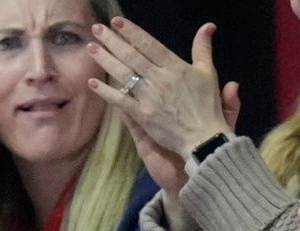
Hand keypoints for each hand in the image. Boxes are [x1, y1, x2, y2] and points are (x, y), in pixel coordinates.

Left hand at [88, 19, 235, 167]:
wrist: (204, 139)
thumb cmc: (207, 106)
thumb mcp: (208, 73)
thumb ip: (203, 48)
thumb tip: (208, 25)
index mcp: (175, 67)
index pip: (149, 44)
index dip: (131, 32)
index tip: (116, 22)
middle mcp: (160, 79)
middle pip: (131, 56)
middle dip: (112, 40)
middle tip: (97, 29)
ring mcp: (150, 97)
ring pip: (123, 74)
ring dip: (105, 59)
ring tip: (91, 47)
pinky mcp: (143, 115)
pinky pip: (121, 100)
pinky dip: (106, 91)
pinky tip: (92, 82)